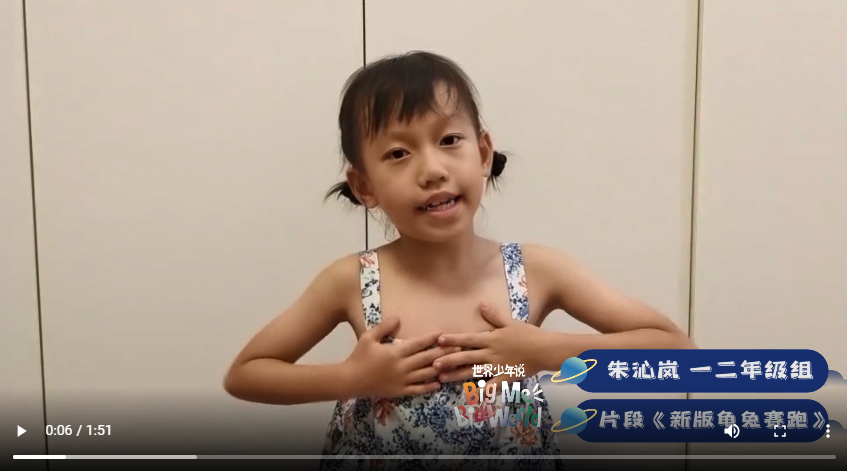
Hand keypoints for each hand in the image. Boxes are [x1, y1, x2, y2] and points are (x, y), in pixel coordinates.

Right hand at [344, 316, 460, 398]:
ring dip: (441, 368)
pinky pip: (418, 389)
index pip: (419, 343)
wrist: (350, 380)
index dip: (432, 338)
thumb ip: (384, 327)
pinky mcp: (400, 391)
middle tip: (459, 348)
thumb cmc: (359, 356)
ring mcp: (402, 380)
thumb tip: (398, 317)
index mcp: (396, 352)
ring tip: (454, 365)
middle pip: (428, 358)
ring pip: (426, 374)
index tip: (444, 333)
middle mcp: (402, 366)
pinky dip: (430, 386)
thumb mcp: (368, 337)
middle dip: (444, 352)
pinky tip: (439, 383)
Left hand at [434, 303, 548, 387]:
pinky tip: (470, 398)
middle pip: (466, 356)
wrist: (545, 349)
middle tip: (433, 364)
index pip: (468, 338)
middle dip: (448, 360)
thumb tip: (481, 304)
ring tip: (442, 379)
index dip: (453, 339)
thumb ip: (494, 316)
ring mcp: (497, 367)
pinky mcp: (505, 378)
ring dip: (457, 375)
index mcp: (491, 339)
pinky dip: (481, 393)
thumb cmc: (529, 334)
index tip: (438, 340)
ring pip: (473, 371)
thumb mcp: (510, 323)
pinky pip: (491, 387)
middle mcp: (491, 353)